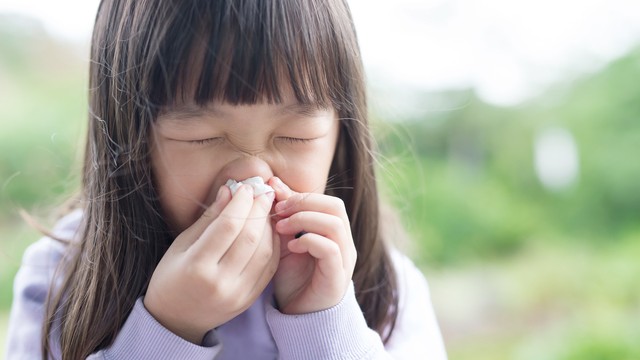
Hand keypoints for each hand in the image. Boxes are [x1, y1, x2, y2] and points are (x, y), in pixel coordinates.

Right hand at [144, 185, 277, 343]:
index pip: (228, 227)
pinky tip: (270, 230)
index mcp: (197, 267)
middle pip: (250, 238)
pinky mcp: (249, 299)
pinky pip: (269, 267)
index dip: (241, 203)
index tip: (245, 187)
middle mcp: (220, 282)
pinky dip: (273, 245)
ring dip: (269, 226)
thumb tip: (228, 191)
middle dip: (259, 210)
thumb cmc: (172, 277)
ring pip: (264, 252)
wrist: (174, 320)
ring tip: (266, 208)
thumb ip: (208, 218)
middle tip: (262, 191)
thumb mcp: (181, 244)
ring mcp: (238, 294)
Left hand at [268, 177, 356, 314]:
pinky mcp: (337, 276)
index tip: (274, 198)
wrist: (299, 316)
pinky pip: (330, 249)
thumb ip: (283, 214)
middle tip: (278, 210)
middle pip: (335, 206)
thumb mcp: (284, 240)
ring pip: (335, 224)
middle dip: (304, 203)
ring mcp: (344, 260)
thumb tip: (271, 182)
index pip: (326, 200)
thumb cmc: (293, 278)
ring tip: (281, 228)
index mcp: (334, 232)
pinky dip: (309, 241)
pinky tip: (291, 246)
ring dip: (304, 220)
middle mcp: (344, 243)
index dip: (300, 195)